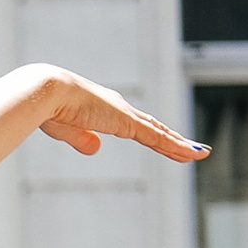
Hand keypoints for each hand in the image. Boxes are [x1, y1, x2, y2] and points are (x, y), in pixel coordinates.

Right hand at [28, 66, 205, 160]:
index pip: (136, 125)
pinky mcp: (128, 122)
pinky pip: (158, 138)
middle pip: (153, 128)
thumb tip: (96, 149)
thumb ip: (83, 139)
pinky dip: (177, 146)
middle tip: (189, 148)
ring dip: (180, 144)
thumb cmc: (49, 109)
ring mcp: (126, 115)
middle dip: (172, 139)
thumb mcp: (68, 131)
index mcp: (106, 110)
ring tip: (199, 154)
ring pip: (160, 133)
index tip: (164, 142)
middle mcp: (121, 109)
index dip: (151, 134)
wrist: (47, 93)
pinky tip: (193, 153)